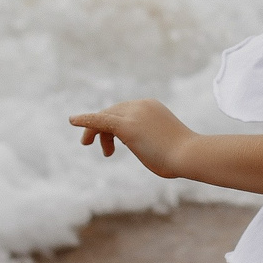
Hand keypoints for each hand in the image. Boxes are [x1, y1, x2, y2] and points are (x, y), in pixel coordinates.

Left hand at [69, 99, 194, 178]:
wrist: (190, 155)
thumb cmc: (182, 156)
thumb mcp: (166, 144)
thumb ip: (153, 142)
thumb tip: (152, 150)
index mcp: (151, 106)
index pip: (124, 111)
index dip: (114, 126)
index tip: (113, 142)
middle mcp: (141, 105)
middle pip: (112, 113)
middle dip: (102, 130)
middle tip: (104, 151)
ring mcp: (133, 114)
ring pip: (104, 119)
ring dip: (94, 132)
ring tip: (88, 145)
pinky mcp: (126, 126)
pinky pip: (99, 120)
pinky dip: (85, 121)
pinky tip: (72, 121)